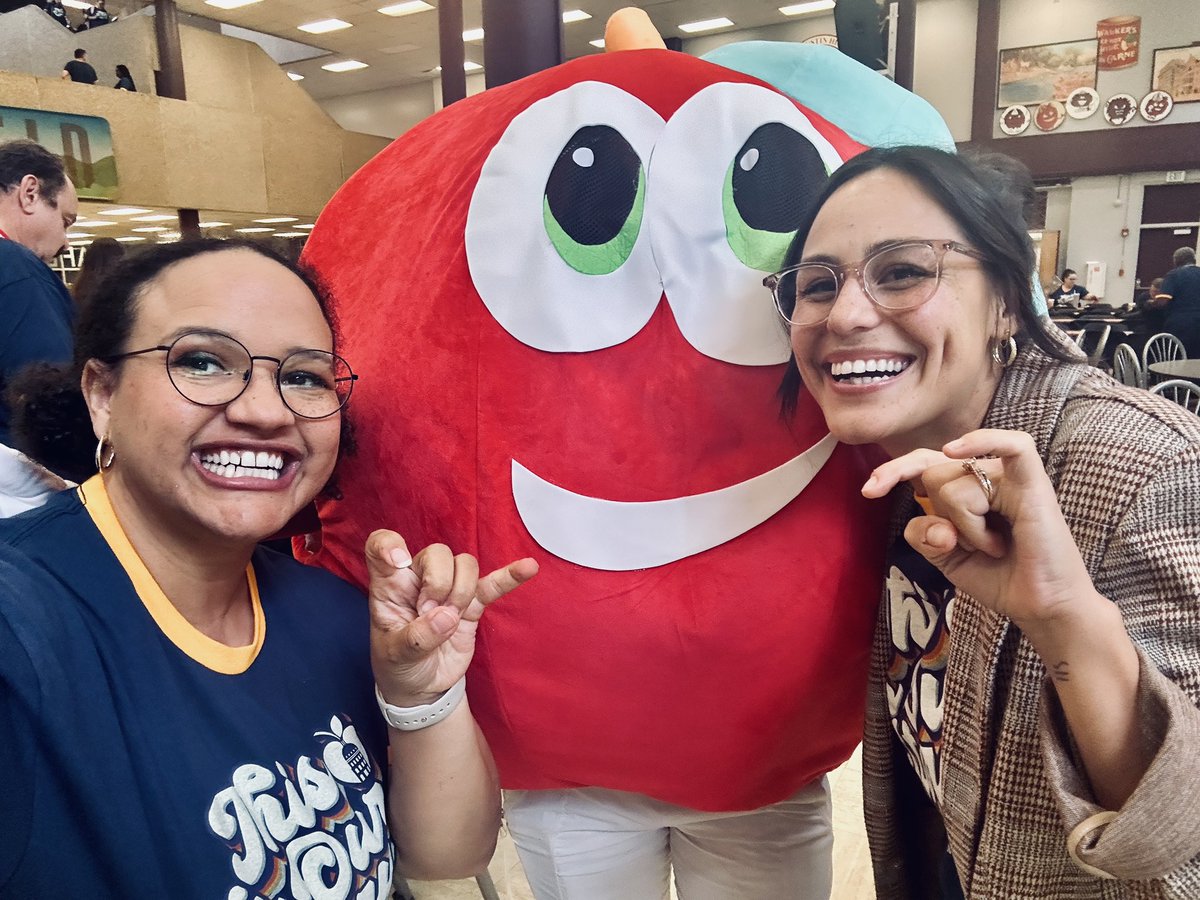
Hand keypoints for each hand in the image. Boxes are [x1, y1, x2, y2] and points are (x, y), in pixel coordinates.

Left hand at [365, 530, 537, 706]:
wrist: (423, 688)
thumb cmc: (399, 665)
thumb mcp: (396, 657)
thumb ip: (418, 637)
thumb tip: (446, 616)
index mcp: (390, 587)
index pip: (380, 548)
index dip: (389, 544)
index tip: (399, 560)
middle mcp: (418, 580)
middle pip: (436, 553)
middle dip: (438, 582)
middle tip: (429, 613)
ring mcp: (448, 590)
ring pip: (464, 565)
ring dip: (461, 591)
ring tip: (451, 618)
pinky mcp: (472, 605)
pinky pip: (493, 585)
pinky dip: (509, 577)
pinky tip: (527, 568)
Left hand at [862, 429, 1100, 635]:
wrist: (1040, 607)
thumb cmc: (998, 578)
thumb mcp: (945, 558)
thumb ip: (924, 535)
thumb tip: (938, 524)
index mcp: (963, 488)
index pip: (922, 463)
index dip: (893, 471)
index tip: (869, 491)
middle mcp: (984, 477)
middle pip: (934, 473)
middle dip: (944, 515)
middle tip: (973, 545)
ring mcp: (1009, 477)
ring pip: (956, 482)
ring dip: (970, 527)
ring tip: (998, 546)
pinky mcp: (1034, 485)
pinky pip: (1014, 446)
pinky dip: (985, 441)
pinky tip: (958, 450)